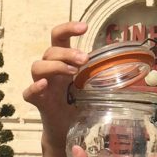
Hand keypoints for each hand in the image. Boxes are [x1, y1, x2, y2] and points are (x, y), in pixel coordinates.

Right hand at [23, 21, 88, 150]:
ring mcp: (42, 85)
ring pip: (37, 66)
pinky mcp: (38, 102)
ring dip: (55, 65)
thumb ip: (101, 71)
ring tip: (73, 72)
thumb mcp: (92, 83)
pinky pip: (28, 93)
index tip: (84, 27)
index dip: (68, 28)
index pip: (59, 37)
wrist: (67, 129)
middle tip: (84, 59)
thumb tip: (128, 62)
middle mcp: (50, 70)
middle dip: (67, 51)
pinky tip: (45, 85)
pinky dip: (34, 87)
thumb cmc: (79, 102)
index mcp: (63, 60)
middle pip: (50, 51)